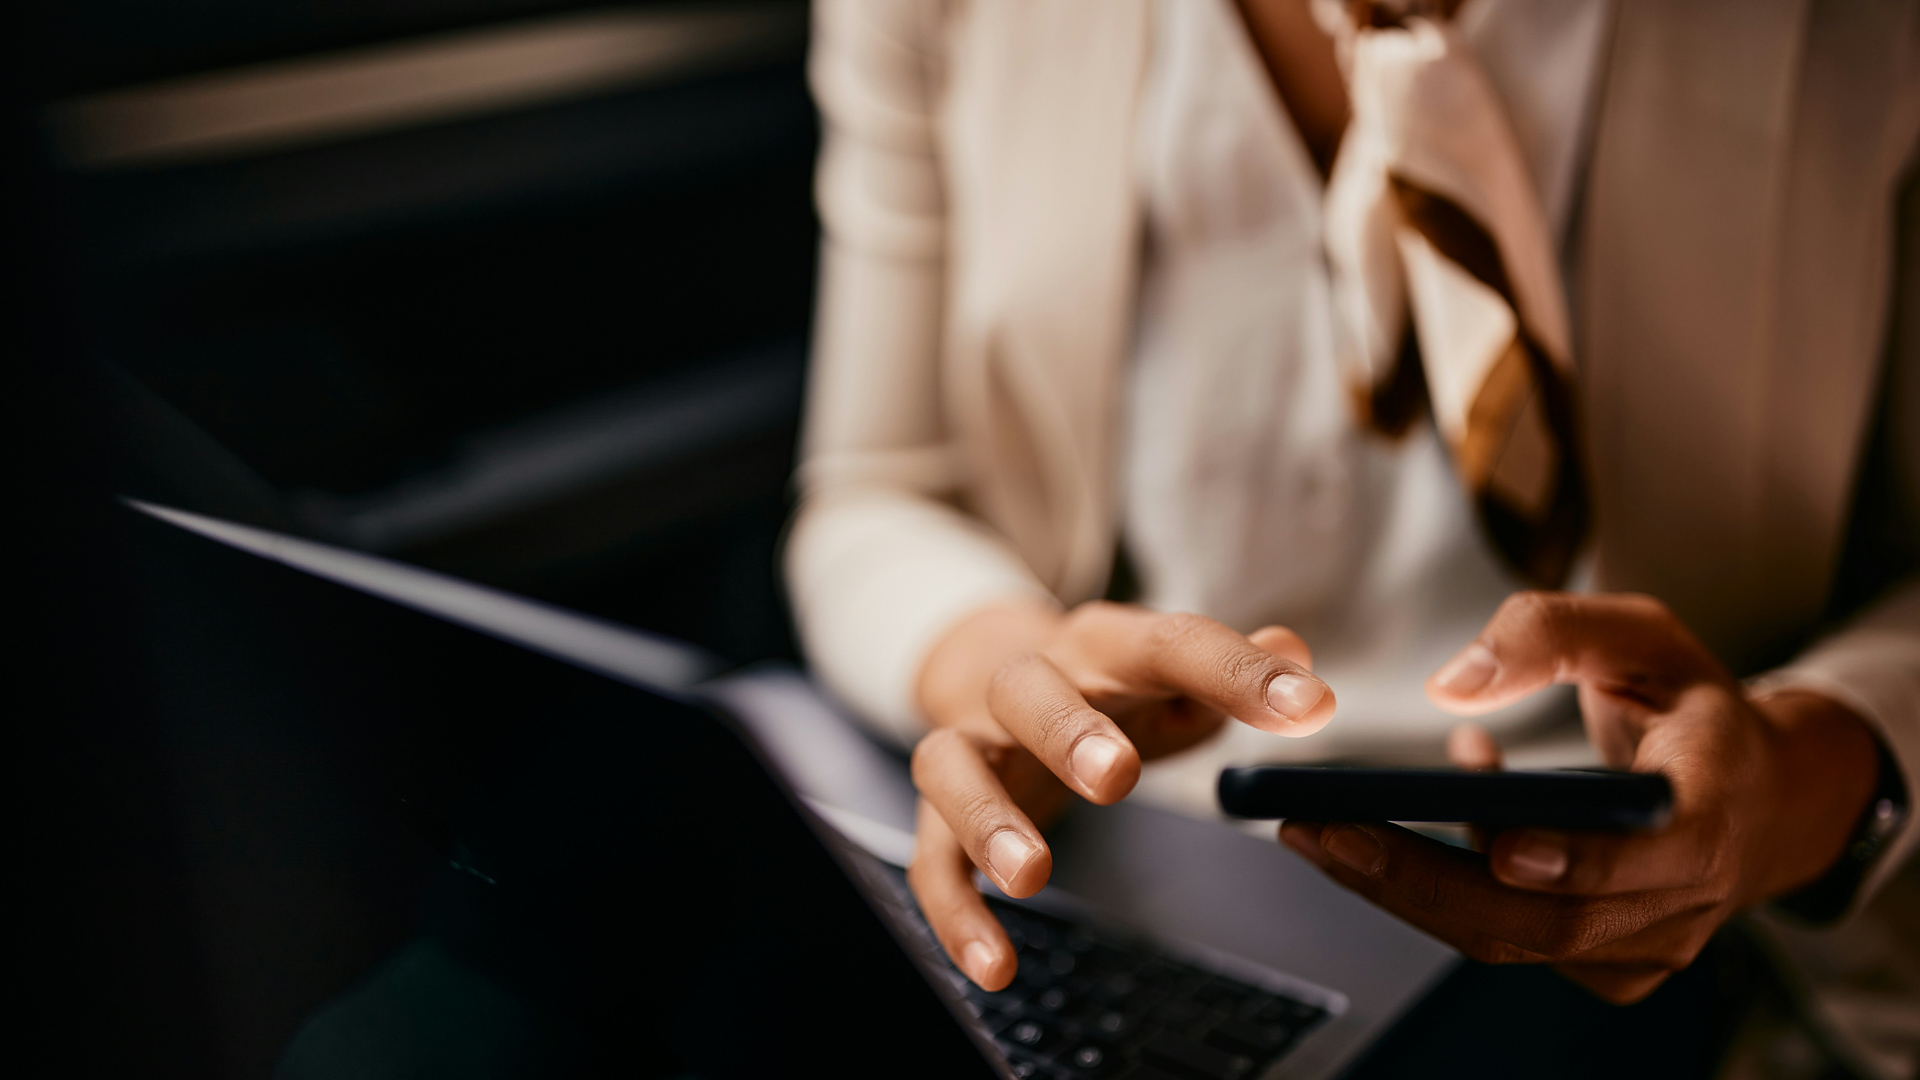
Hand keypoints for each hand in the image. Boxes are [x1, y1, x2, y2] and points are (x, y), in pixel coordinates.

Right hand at [910, 599, 1336, 988]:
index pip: (1166, 643)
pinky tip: (994, 965)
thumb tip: (1295, 651)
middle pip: (1031, 691)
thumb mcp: (1171, 674)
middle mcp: (1027, 685)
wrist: (990, 672)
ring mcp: (975, 745)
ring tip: (1032, 875)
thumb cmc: (1106, 688)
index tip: (1308, 709)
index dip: (1237, 672)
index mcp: (1102, 647)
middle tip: (1119, 776)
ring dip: (989, 819)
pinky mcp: (940, 812)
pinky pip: (931, 858)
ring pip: (955, 765)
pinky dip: (955, 912)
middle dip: (1072, 731)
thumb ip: (1233, 670)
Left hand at [1279, 592, 1881, 1002]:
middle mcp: (1688, 896)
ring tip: (1314, 832)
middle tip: (1319, 830)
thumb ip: (1547, 634)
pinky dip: (1436, 891)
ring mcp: (1646, 944)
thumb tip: (1453, 684)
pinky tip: (1386, 834)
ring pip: (1513, 939)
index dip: (1581, 860)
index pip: (1662, 854)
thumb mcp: (1637, 632)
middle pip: (1552, 918)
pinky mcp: (1604, 965)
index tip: (1501, 842)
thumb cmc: (1685, 700)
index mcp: (1716, 806)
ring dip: (1404, 889)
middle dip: (1423, 877)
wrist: (1752, 789)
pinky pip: (1506, 939)